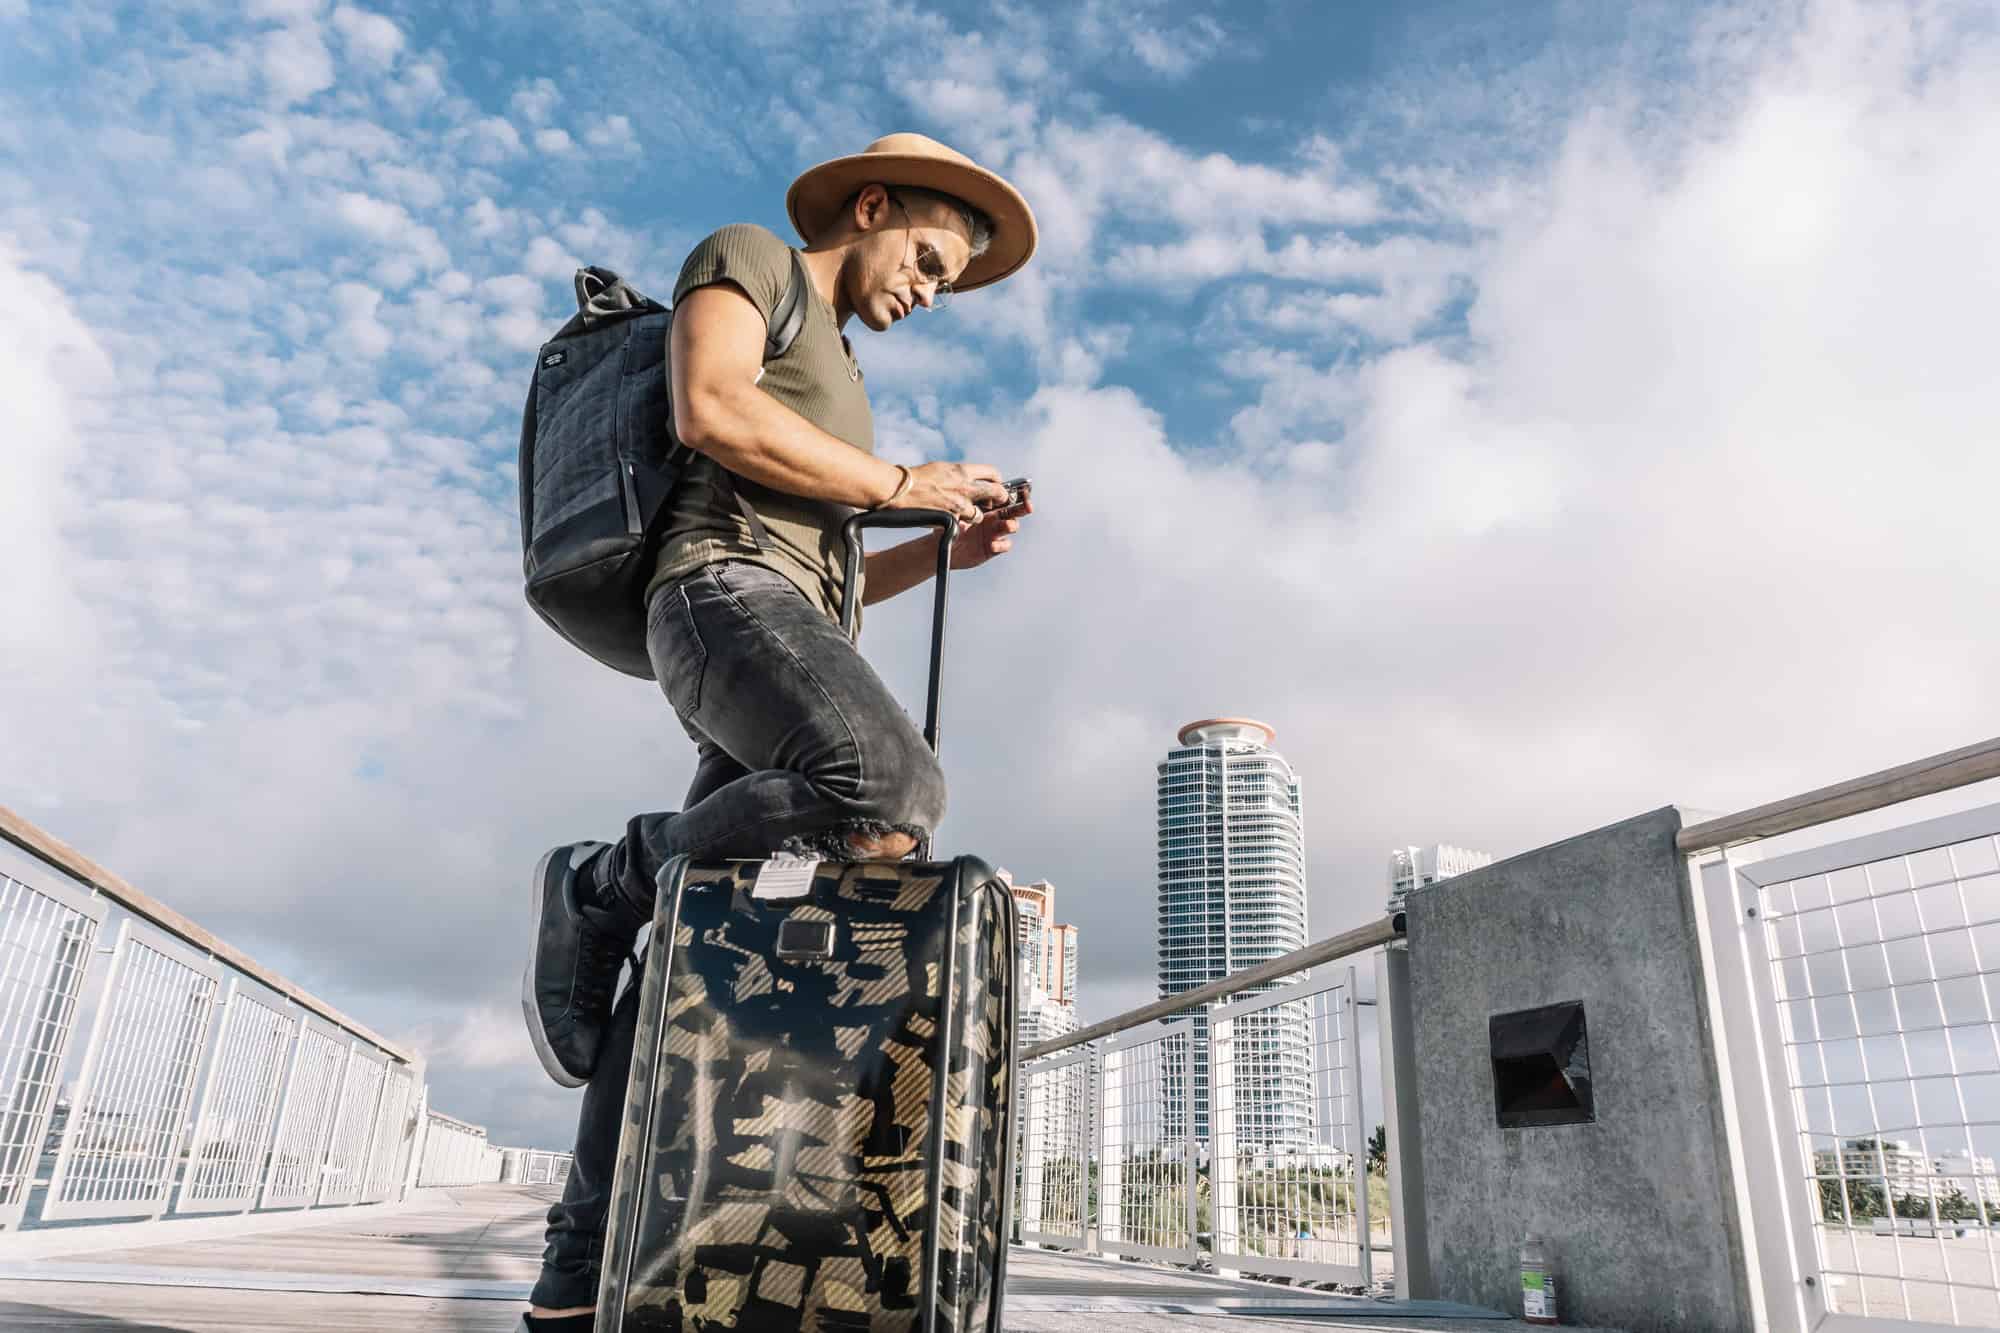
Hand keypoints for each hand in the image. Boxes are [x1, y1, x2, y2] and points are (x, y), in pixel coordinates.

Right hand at [890, 461, 1005, 524]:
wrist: (899, 489)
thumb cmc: (917, 478)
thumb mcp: (942, 469)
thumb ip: (959, 474)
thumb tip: (970, 478)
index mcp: (962, 471)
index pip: (992, 473)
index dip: (997, 481)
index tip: (997, 485)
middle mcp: (964, 487)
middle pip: (996, 493)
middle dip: (999, 498)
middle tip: (996, 501)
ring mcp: (958, 505)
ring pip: (980, 515)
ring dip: (975, 516)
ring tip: (965, 513)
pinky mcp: (950, 519)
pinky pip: (961, 524)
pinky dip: (957, 524)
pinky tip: (948, 519)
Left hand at [949, 491, 1031, 569]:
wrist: (938, 546)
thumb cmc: (947, 524)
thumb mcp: (955, 510)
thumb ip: (967, 503)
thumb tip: (977, 494)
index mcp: (988, 507)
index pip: (1006, 497)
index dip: (1016, 493)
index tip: (1022, 490)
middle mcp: (994, 519)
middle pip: (1015, 510)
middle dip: (1023, 507)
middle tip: (1028, 506)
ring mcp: (994, 533)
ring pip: (1011, 526)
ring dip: (1012, 525)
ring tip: (1007, 525)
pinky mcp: (993, 548)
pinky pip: (1004, 546)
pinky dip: (1001, 545)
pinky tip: (993, 544)